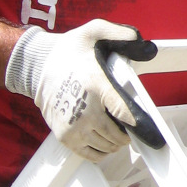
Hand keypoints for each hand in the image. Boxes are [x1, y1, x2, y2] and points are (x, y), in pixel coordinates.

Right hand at [6, 19, 154, 159]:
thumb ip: (123, 35)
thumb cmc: (70, 52)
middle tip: (126, 122)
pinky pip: (92, 154)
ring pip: (107, 146)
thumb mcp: (96, 32)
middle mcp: (84, 110)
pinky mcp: (64, 137)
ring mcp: (73, 127)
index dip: (139, 124)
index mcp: (96, 84)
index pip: (123, 112)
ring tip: (114, 128)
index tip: (149, 130)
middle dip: (127, 131)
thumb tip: (146, 47)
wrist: (37, 65)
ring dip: (115, 141)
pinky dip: (101, 150)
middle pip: (117, 135)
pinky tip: (102, 138)